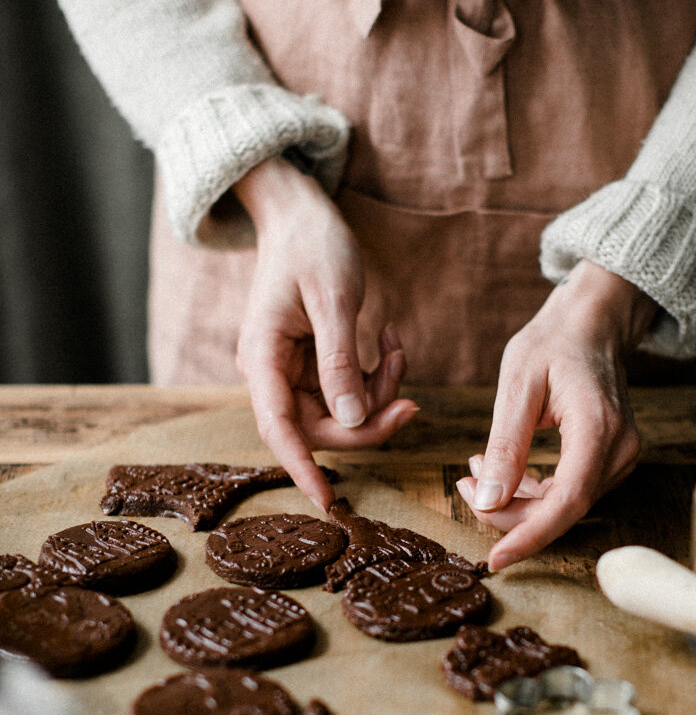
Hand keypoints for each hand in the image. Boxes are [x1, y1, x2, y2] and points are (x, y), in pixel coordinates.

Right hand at [234, 157, 417, 508]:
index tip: (328, 502)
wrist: (300, 212)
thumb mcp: (334, 299)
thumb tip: (351, 420)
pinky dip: (375, 376)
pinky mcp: (311, 363)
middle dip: (369, 419)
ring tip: (395, 347)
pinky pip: (347, 390)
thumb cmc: (313, 245)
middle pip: (319, 427)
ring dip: (377, 392)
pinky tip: (388, 341)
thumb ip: (340, 362)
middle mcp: (271, 372)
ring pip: (340, 411)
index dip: (303, 469)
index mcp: (263, 357)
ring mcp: (290, 370)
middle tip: (412, 401)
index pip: (279, 429)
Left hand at [456, 261, 656, 569]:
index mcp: (599, 430)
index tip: (495, 560)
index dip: (529, 536)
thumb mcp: (517, 385)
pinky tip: (503, 469)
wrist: (592, 323)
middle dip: (509, 512)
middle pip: (562, 509)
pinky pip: (569, 491)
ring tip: (476, 467)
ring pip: (564, 505)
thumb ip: (505, 446)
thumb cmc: (554, 343)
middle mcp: (618, 451)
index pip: (566, 502)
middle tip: (463, 486)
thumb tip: (487, 501)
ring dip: (518, 500)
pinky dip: (533, 490)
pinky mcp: (610, 459)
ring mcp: (620, 457)